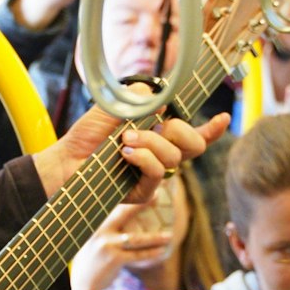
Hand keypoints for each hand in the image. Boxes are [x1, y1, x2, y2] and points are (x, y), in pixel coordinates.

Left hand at [36, 103, 229, 205]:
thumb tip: (161, 98)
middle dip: (184, 131)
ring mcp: (153, 174)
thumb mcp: (115, 106)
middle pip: (195, 145)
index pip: (193, 133)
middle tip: (159, 125)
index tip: (224, 117)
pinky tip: (126, 154)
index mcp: (158, 133)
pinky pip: (158, 172)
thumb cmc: (87, 136)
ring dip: (151, 143)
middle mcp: (160, 154)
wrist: (65, 161)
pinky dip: (144, 158)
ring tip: (124, 141)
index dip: (212, 129)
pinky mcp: (144, 191)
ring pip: (175, 156)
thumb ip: (141, 97)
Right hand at [71, 201, 172, 289]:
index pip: (113, 207)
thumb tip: (123, 214)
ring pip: (137, 239)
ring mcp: (107, 245)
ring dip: (155, 237)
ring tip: (169, 236)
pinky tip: (161, 251)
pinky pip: (138, 255)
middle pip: (124, 214)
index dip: (128, 198)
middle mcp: (100, 232)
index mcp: (95, 224)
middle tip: (157, 196)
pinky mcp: (114, 259)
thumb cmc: (90, 260)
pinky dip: (151, 253)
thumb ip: (105, 228)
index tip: (142, 190)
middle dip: (142, 205)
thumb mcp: (93, 240)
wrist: (83, 284)